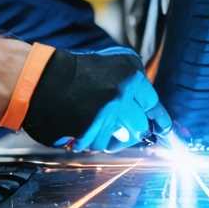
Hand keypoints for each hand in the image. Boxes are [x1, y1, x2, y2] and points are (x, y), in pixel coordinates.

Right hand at [22, 48, 171, 151]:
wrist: (43, 79)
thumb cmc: (76, 70)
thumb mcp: (112, 62)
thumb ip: (134, 79)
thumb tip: (150, 104)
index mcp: (130, 77)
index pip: (153, 104)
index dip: (159, 118)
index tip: (165, 128)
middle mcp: (122, 95)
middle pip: (141, 126)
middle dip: (132, 129)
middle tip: (120, 126)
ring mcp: (106, 115)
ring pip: (123, 140)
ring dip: (114, 138)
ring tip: (101, 128)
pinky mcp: (90, 130)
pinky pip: (101, 145)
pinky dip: (94, 141)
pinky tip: (85, 130)